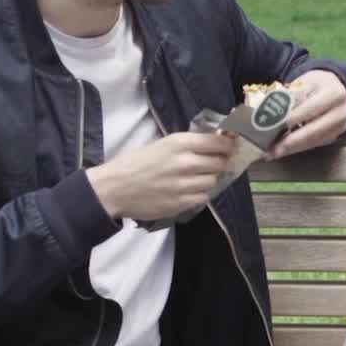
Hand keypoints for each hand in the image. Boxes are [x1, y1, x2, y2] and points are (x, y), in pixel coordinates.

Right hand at [86, 131, 238, 221]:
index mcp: (180, 143)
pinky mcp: (181, 203)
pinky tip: (190, 190)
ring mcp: (185, 185)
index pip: (219, 142)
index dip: (228, 144)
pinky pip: (203, 197)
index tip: (231, 145)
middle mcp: (186, 162)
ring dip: (209, 179)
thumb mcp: (161, 144)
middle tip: (215, 163)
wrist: (114, 188)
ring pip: (213, 181)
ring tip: (197, 178)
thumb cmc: (133, 163)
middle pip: (220, 162)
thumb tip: (211, 143)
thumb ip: (187, 144)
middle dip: (220, 162)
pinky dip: (200, 193)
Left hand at [267, 70, 345, 159]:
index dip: (293, 119)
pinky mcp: (336, 136)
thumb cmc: (314, 85)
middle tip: (271, 150)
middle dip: (290, 141)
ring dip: (292, 148)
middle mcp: (342, 112)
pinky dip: (298, 148)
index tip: (274, 127)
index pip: (311, 108)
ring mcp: (341, 126)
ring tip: (272, 153)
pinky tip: (283, 150)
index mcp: (334, 94)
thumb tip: (270, 115)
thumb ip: (290, 97)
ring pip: (313, 141)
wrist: (334, 88)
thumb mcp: (303, 83)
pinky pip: (315, 144)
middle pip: (314, 131)